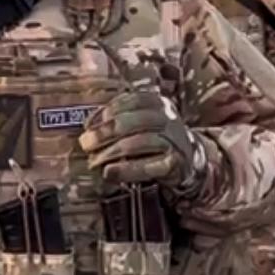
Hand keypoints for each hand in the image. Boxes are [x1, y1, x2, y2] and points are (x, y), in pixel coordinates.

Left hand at [79, 90, 204, 192]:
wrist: (189, 157)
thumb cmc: (156, 136)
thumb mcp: (141, 120)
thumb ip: (118, 118)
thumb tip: (89, 125)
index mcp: (157, 102)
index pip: (129, 102)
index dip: (105, 113)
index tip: (87, 126)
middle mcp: (167, 118)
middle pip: (131, 122)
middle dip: (104, 133)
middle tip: (85, 144)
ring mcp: (173, 140)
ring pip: (138, 143)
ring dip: (111, 153)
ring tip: (93, 161)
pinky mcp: (175, 163)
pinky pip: (149, 166)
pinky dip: (127, 170)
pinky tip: (110, 173)